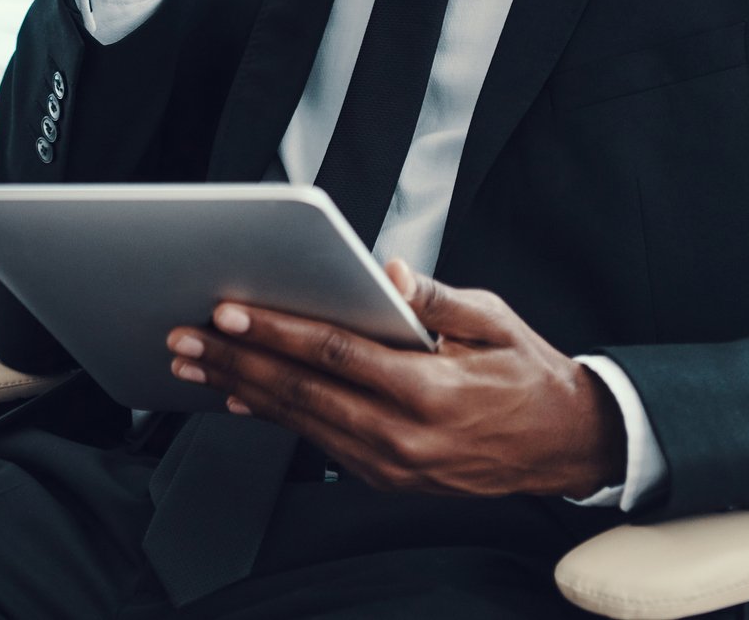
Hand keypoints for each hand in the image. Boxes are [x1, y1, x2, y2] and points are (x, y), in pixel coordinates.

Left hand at [166, 261, 625, 498]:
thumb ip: (434, 297)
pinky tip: (237, 398)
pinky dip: (273, 418)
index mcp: (432, 391)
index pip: (336, 355)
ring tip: (193, 364)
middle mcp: (406, 436)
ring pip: (300, 421)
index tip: (229, 311)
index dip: (276, 331)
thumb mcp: (494, 320)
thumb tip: (386, 269)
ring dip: (240, 390)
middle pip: (301, 392)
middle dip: (234, 361)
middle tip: (183, 336)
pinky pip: (318, 444)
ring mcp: (393, 465)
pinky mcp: (387, 478)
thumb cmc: (527, 374)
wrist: (565, 445)